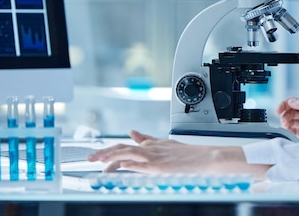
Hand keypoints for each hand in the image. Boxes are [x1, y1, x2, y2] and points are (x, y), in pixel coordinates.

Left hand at [87, 129, 269, 177]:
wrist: (209, 157)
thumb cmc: (191, 155)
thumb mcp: (167, 144)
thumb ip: (149, 139)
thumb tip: (133, 132)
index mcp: (152, 145)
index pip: (125, 145)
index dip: (109, 150)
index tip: (96, 156)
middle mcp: (151, 149)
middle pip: (122, 148)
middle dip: (103, 153)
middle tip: (90, 159)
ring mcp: (155, 157)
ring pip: (127, 153)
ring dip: (110, 157)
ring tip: (97, 161)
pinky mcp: (160, 166)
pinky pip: (140, 164)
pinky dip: (128, 164)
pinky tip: (118, 166)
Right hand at [276, 97, 298, 139]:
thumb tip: (291, 101)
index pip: (294, 101)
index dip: (284, 105)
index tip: (278, 111)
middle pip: (290, 110)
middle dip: (285, 115)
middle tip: (284, 123)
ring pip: (291, 119)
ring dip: (286, 122)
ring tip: (286, 127)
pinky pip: (292, 128)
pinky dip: (288, 129)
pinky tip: (288, 131)